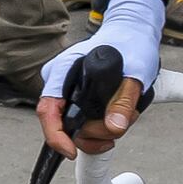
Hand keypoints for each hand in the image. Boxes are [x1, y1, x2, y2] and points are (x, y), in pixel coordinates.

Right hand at [41, 0, 164, 156]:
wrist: (134, 32)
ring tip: (126, 114)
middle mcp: (61, 82)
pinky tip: (119, 117)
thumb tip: (114, 127)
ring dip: (105, 131)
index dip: (56, 136)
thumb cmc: (131, 43)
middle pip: (66, 126)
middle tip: (121, 122)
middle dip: (96, 132)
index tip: (72, 151)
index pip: (48, 110)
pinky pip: (86, 124)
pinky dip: (105, 128)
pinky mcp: (79, 99)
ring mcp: (69, 92)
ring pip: (80, 129)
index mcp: (64, 70)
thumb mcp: (135, 71)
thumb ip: (123, 100)